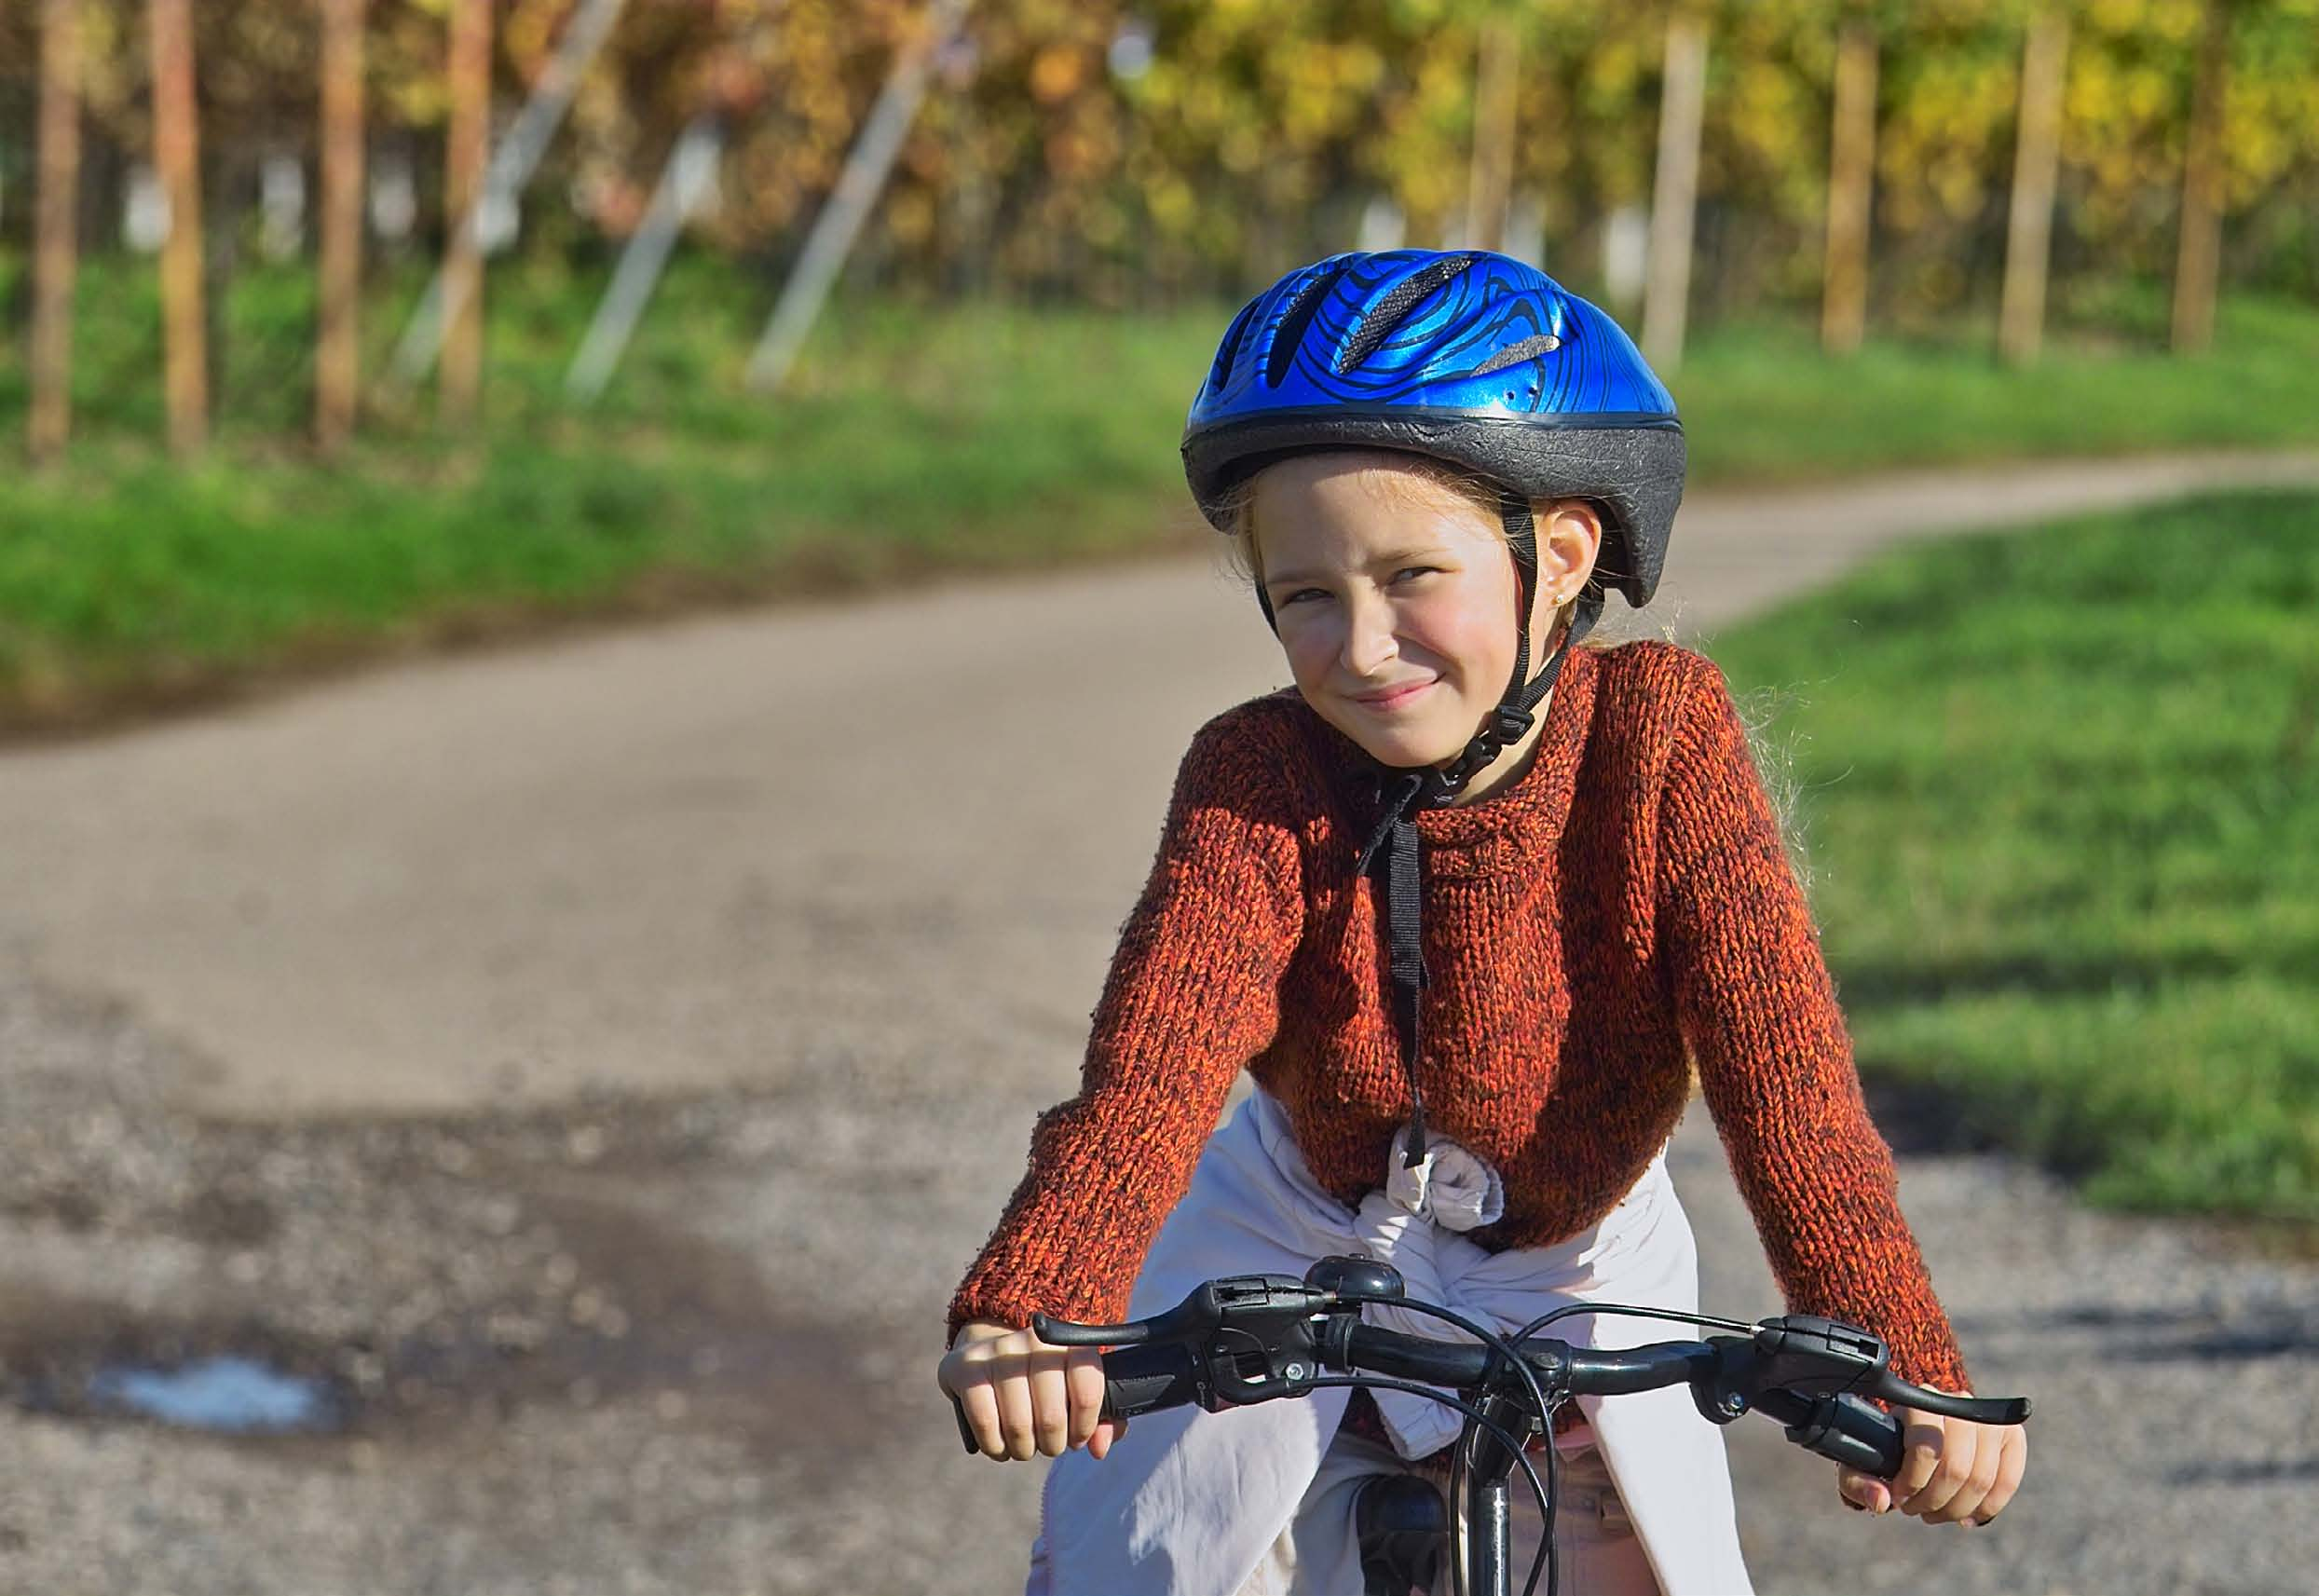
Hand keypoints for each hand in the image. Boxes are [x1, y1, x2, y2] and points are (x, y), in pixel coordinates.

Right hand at [938, 1319, 1128, 1462]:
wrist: (990, 1357)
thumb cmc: (1042, 1383)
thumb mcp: (1074, 1392)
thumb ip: (1102, 1420)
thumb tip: (1100, 1447)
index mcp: (1069, 1339)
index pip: (1087, 1384)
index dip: (1086, 1422)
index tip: (1078, 1437)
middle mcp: (1033, 1339)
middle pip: (1052, 1414)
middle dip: (1053, 1444)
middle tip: (1050, 1445)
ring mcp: (997, 1351)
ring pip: (1018, 1423)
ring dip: (1025, 1449)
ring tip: (1025, 1446)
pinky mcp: (964, 1367)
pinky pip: (985, 1422)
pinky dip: (996, 1446)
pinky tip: (1001, 1445)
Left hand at [1838, 1399, 2026, 1525]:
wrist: (1919, 1429)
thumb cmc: (1887, 1448)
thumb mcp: (1862, 1460)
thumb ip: (1859, 1482)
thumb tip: (1882, 1500)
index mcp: (1919, 1401)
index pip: (1926, 1447)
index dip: (1913, 1483)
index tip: (1899, 1497)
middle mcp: (1957, 1401)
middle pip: (1957, 1468)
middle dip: (1935, 1501)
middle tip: (1917, 1510)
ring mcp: (1987, 1418)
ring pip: (1982, 1477)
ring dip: (1958, 1508)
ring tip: (1938, 1513)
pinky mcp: (2010, 1436)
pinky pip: (2008, 1479)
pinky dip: (1989, 1506)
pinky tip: (1969, 1517)